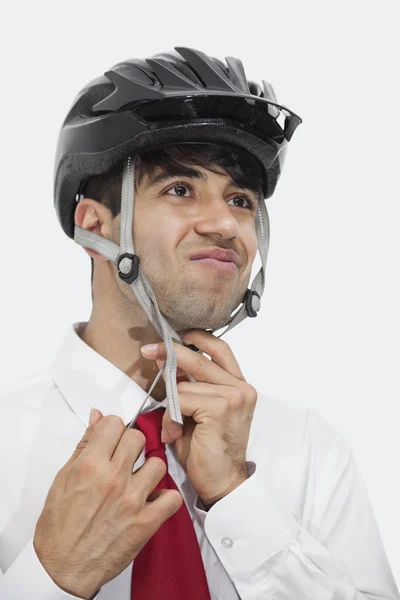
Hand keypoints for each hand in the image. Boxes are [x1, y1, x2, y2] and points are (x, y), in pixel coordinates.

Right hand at [33, 411, 181, 599]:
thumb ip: (84, 445)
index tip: (112, 438)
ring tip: (138, 480)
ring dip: (149, 470)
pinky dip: (165, 498)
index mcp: (90, 466)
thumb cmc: (59, 529)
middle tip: (124, 459)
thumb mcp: (63, 479)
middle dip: (131, 444)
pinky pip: (172, 498)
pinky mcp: (146, 522)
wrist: (64, 569)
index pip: (115, 423)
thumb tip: (97, 417)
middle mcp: (113, 480)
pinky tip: (152, 500)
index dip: (113, 429)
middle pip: (138, 437)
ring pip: (158, 464)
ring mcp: (132, 501)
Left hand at [141, 330, 257, 505]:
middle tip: (147, 351)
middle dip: (169, 353)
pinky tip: (175, 434)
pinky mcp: (220, 408)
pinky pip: (181, 400)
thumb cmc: (208, 450)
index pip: (219, 348)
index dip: (195, 338)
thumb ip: (190, 385)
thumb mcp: (199, 411)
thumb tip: (167, 360)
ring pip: (184, 384)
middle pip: (199, 357)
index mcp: (239, 385)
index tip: (173, 335)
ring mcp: (233, 396)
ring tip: (172, 428)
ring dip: (170, 406)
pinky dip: (171, 417)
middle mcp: (241, 387)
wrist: (222, 484)